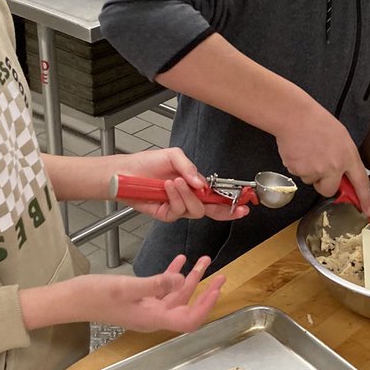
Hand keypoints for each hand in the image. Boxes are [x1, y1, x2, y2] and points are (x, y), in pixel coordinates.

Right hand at [88, 255, 223, 332]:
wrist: (70, 300)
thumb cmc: (94, 296)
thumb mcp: (126, 287)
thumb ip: (155, 284)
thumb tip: (180, 281)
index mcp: (153, 318)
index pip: (189, 320)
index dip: (206, 307)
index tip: (216, 289)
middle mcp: (152, 316)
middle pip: (186, 306)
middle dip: (205, 290)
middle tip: (221, 275)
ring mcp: (145, 308)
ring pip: (175, 294)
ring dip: (190, 278)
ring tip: (204, 260)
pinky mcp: (138, 299)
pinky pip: (161, 288)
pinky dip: (171, 274)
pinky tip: (178, 260)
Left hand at [116, 147, 248, 222]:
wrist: (125, 172)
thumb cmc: (146, 163)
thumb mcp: (173, 156)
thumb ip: (190, 167)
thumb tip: (202, 183)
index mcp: (193, 185)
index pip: (216, 198)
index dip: (231, 205)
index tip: (244, 206)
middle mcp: (187, 198)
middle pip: (211, 210)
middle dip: (222, 208)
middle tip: (229, 204)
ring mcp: (177, 207)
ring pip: (195, 210)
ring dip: (187, 195)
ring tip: (175, 181)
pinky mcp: (165, 214)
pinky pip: (177, 211)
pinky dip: (174, 197)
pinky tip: (167, 186)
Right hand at [274, 99, 369, 212]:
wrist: (295, 117)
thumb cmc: (317, 122)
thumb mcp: (341, 138)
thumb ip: (345, 158)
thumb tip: (342, 174)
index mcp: (347, 157)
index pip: (360, 183)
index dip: (365, 199)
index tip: (369, 211)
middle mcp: (333, 166)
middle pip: (329, 190)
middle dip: (324, 184)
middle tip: (319, 168)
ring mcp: (315, 170)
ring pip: (312, 181)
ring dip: (309, 171)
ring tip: (308, 152)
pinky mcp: (298, 171)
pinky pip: (299, 175)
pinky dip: (298, 166)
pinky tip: (300, 151)